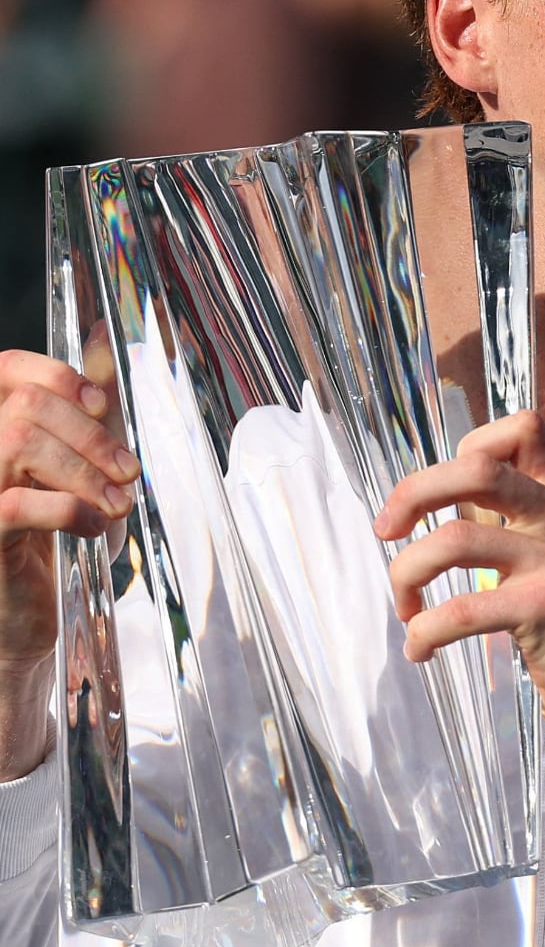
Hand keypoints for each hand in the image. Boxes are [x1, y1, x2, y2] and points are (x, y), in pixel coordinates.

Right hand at [0, 343, 134, 777]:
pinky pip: (16, 505)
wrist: (27, 613)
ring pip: (17, 442)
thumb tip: (99, 333)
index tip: (101, 406)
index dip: (55, 375)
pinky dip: (69, 509)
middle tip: (129, 472)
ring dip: (85, 470)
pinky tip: (92, 528)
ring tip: (118, 503)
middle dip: (91, 435)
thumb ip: (86, 403)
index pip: (4, 369)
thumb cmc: (52, 533)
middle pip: (25, 407)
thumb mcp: (80, 459)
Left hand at [373, 410, 544, 773]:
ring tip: (405, 606)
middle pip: (477, 469)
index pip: (521, 429)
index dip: (466, 448)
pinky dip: (423, 632)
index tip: (440, 494)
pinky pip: (459, 611)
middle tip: (385, 531)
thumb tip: (441, 489)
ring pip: (453, 539)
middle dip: (412, 495)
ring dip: (406, 574)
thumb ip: (518, 509)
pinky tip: (421, 649)